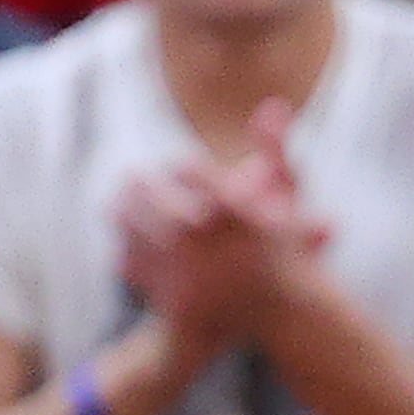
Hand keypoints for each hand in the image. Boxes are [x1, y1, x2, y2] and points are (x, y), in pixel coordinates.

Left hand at [115, 106, 322, 353]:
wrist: (280, 310)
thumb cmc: (288, 248)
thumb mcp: (292, 194)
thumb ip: (276, 148)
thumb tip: (273, 104)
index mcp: (228, 201)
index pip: (185, 168)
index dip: (180, 168)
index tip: (177, 167)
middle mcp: (198, 229)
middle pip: (148, 193)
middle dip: (142, 186)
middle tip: (134, 179)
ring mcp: (178, 261)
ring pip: (133, 224)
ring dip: (124, 212)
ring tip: (121, 205)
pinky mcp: (163, 288)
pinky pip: (131, 260)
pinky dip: (127, 251)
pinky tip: (128, 246)